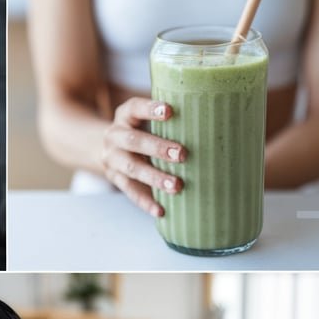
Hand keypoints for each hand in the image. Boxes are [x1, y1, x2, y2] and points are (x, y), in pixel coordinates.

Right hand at [102, 98, 185, 217]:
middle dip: (157, 148)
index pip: (134, 108)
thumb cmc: (141, 130)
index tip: (170, 111)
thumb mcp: (145, 120)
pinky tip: (161, 210)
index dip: (150, 109)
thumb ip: (167, 120)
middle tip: (182, 155)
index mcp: (124, 116)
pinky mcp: (115, 179)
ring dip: (155, 177)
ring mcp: (112, 159)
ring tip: (177, 186)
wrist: (108, 148)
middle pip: (133, 141)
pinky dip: (146, 202)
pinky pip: (130, 192)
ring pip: (133, 168)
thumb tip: (210, 118)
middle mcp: (114, 136)